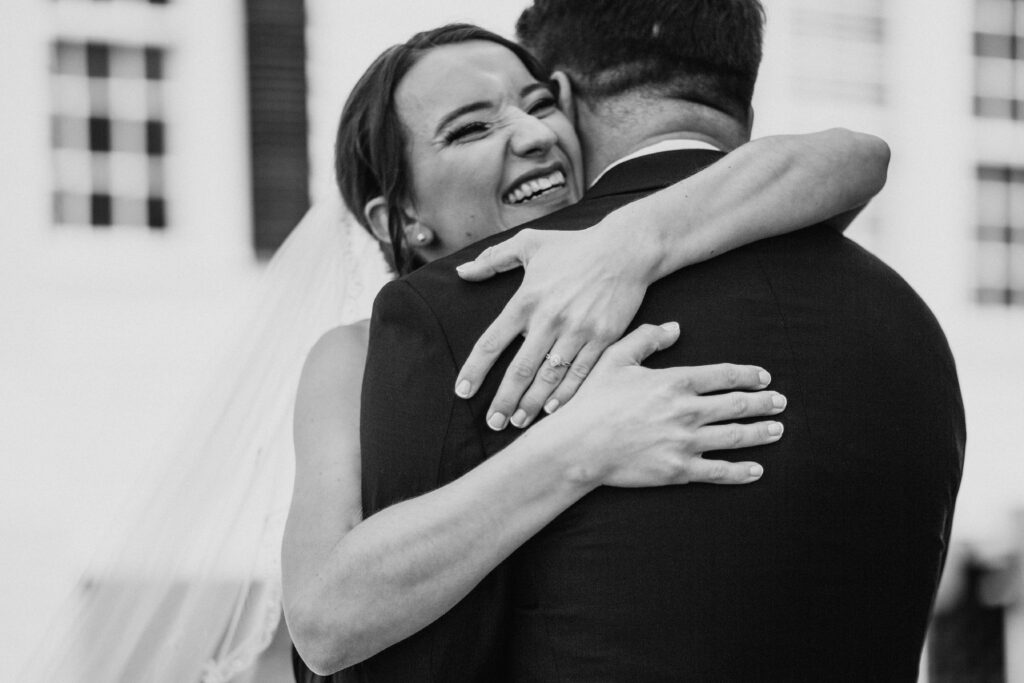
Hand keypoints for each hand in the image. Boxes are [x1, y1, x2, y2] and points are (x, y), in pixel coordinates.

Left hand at [455, 227, 650, 430]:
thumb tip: (462, 272)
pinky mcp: (603, 338)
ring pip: (549, 377)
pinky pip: (580, 373)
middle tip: (493, 423)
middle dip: (503, 401)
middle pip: (519, 370)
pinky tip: (552, 410)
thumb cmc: (575, 246)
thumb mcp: (529, 243)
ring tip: (518, 422)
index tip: (463, 391)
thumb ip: (493, 259)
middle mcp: (549, 319)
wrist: (626, 249)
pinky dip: (565, 395)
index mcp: (527, 300)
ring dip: (532, 404)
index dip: (475, 370)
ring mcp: (578, 331)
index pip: (491, 342)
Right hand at [538, 323, 785, 486]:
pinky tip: (757, 470)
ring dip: (761, 433)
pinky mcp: (678, 470)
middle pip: (737, 405)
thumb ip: (646, 339)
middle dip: (763, 403)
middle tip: (780, 402)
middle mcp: (687, 411)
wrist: (577, 445)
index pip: (723, 375)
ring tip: (778, 429)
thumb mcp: (615, 359)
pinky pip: (718, 471)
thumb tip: (675, 327)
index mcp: (675, 381)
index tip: (763, 377)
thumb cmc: (592, 400)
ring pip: (735, 436)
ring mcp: (685, 442)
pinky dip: (742, 471)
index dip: (748, 375)